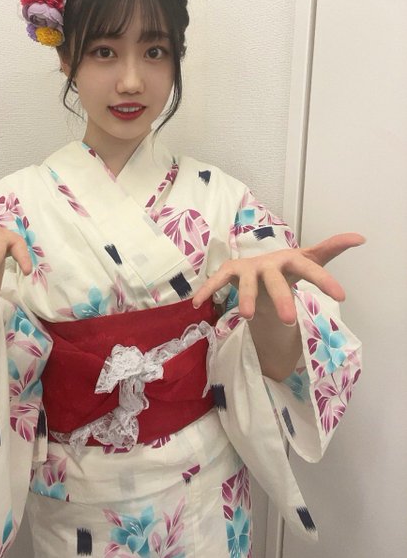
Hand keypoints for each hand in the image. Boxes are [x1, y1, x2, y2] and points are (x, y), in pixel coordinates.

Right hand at [192, 232, 364, 324]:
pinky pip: (217, 281)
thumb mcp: (308, 259)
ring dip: (246, 298)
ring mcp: (247, 267)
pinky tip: (196, 303)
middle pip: (276, 280)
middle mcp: (269, 262)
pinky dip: (207, 290)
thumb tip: (362, 237)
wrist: (259, 267)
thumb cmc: (286, 266)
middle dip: (282, 297)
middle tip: (290, 320)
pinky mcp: (229, 272)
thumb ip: (330, 249)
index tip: (341, 296)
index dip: (324, 280)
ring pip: (248, 284)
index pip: (310, 268)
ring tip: (247, 317)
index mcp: (290, 259)